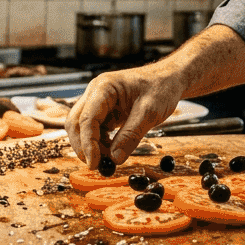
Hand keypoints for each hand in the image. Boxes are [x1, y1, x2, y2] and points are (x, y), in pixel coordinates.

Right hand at [66, 63, 186, 168]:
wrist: (169, 79)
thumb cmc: (161, 87)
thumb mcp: (149, 112)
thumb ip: (131, 135)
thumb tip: (115, 158)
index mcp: (104, 87)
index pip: (86, 118)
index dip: (88, 143)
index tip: (94, 163)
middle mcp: (96, 93)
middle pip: (76, 123)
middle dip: (84, 146)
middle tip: (97, 165)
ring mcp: (98, 102)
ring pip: (82, 128)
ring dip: (91, 146)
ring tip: (110, 158)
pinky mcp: (105, 111)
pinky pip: (95, 130)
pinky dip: (100, 143)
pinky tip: (112, 150)